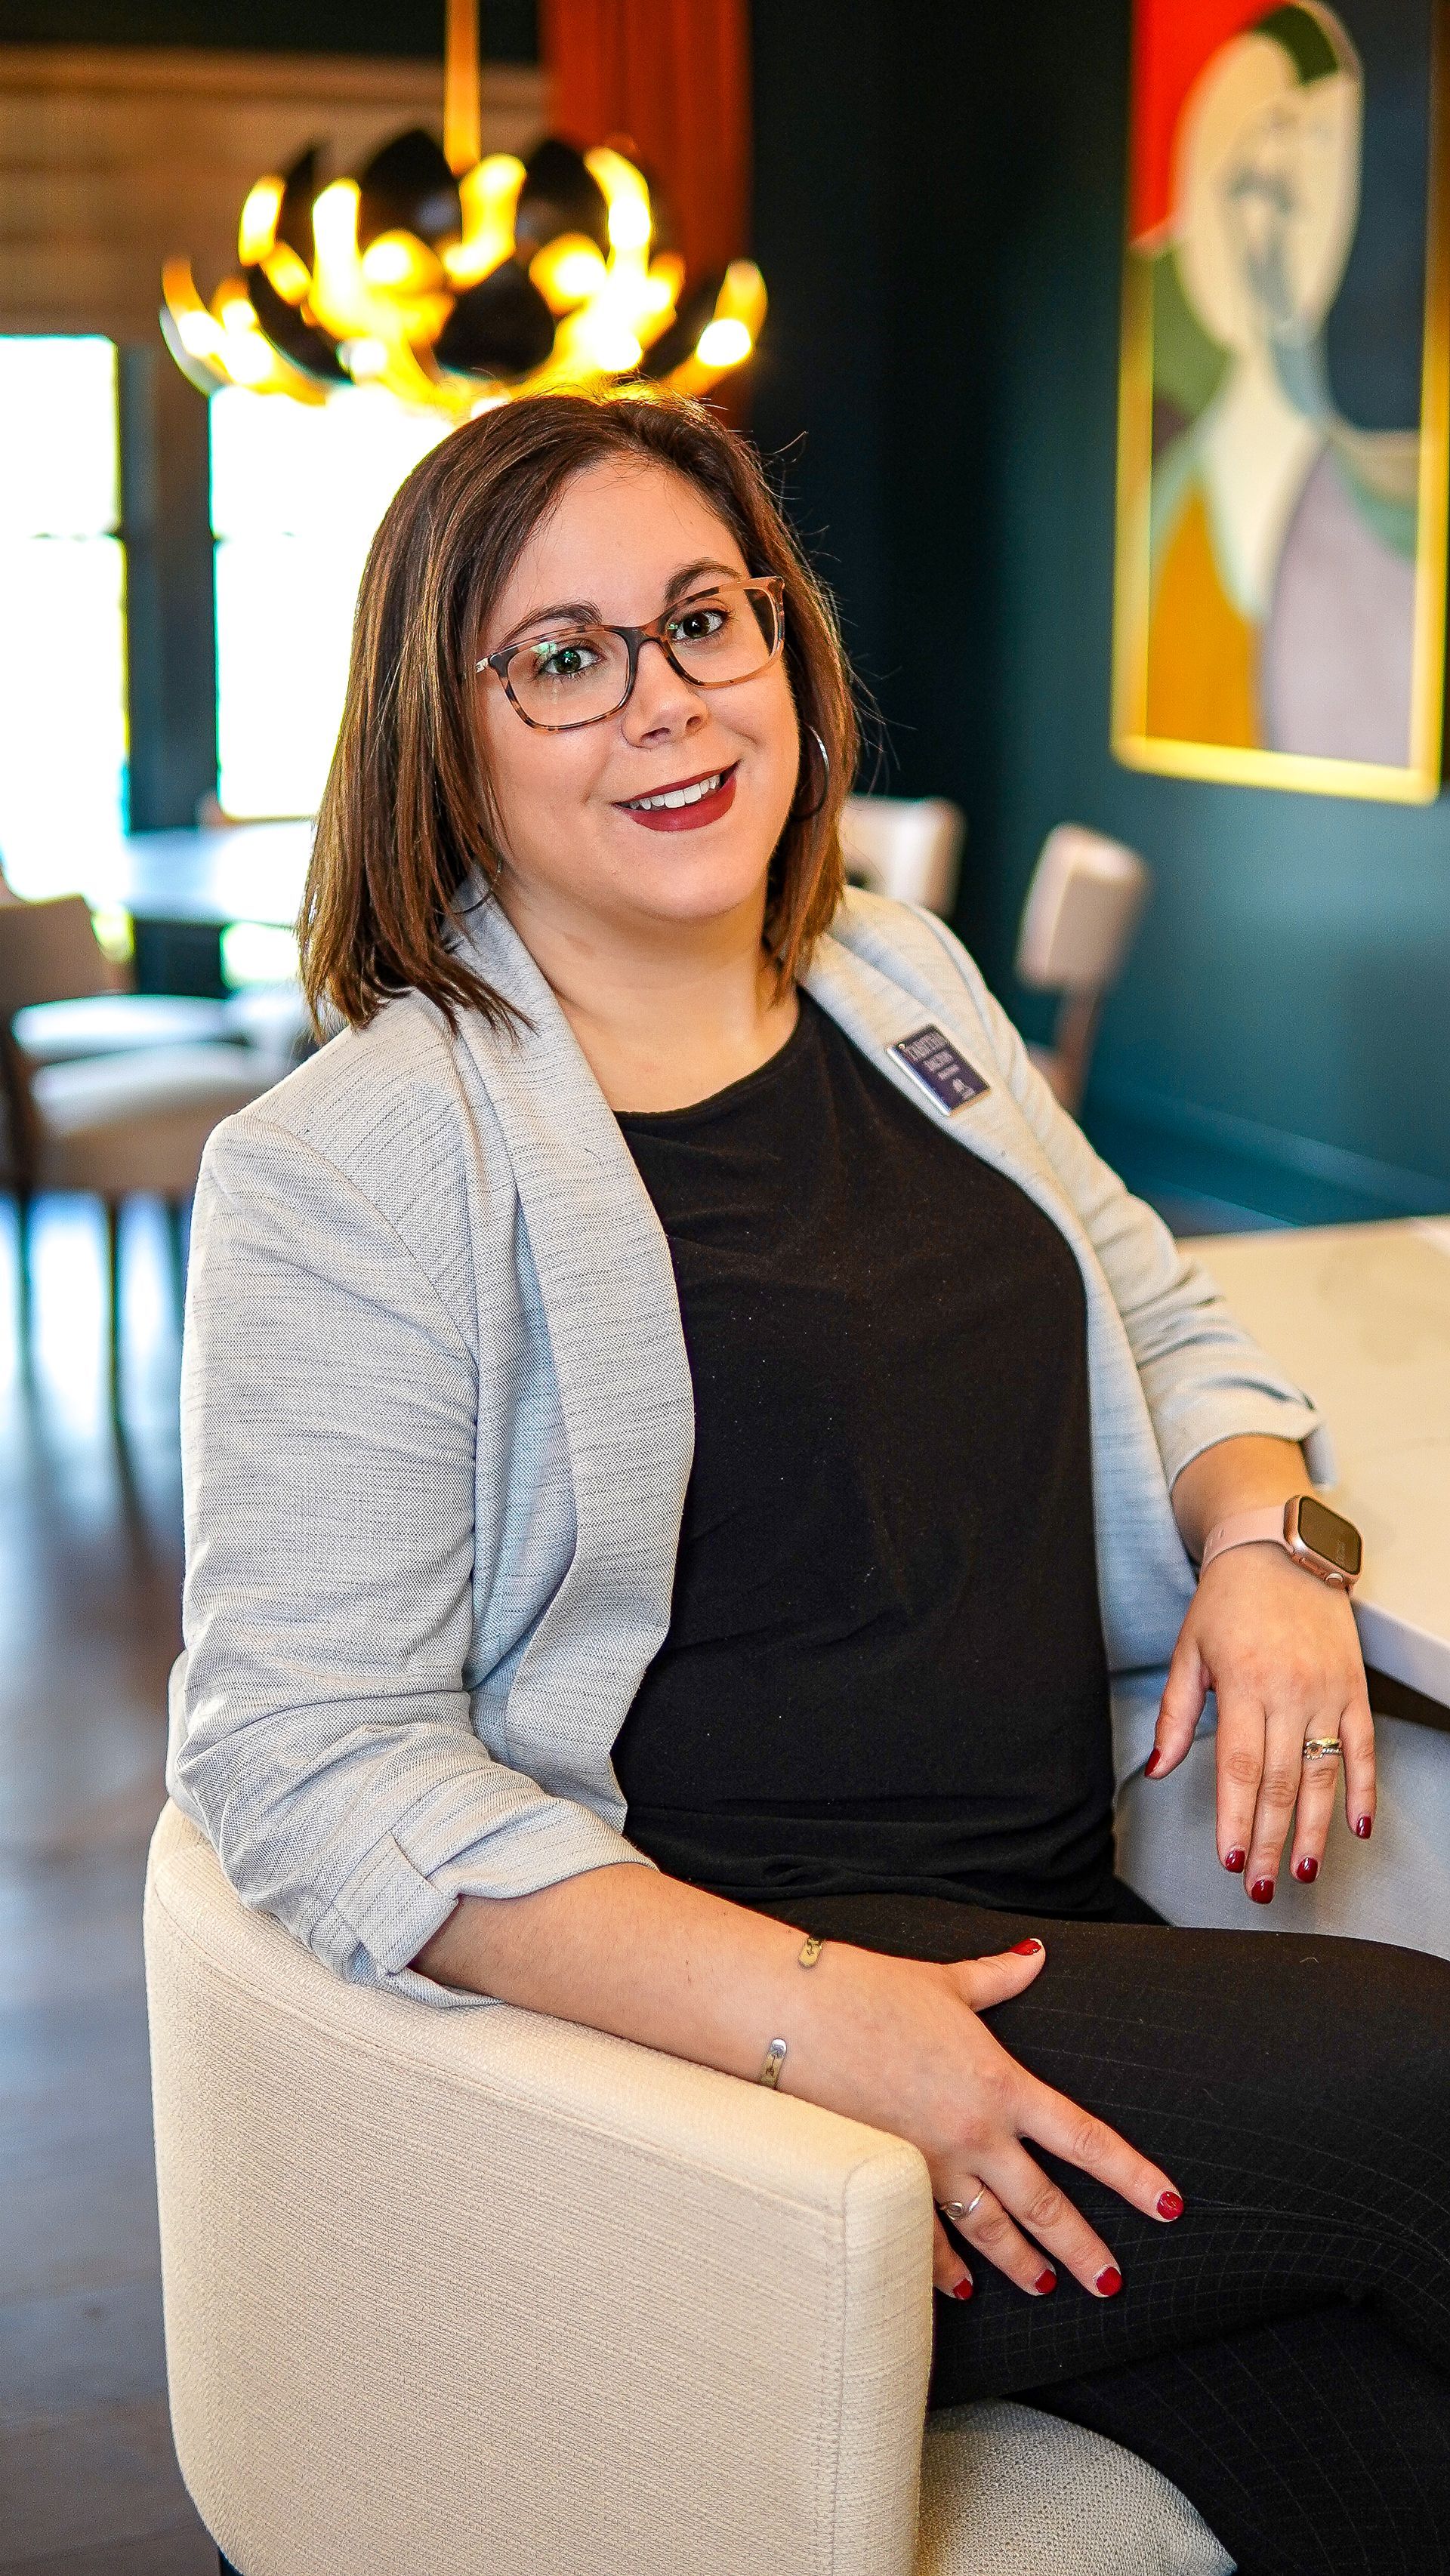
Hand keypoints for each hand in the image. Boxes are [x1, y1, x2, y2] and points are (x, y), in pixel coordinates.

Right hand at [785, 1936, 1183, 2301]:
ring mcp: (932, 2165)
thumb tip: (1034, 1956)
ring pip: (991, 2231)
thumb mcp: (946, 1983)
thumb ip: (998, 1978)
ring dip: (1022, 2265)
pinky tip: (960, 2288)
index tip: (1168, 2205)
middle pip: (1046, 2207)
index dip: (1133, 2177)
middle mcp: (976, 2136)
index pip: (1087, 2141)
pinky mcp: (889, 2177)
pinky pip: (924, 2238)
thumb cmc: (870, 1991)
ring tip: (1044, 2286)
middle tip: (1110, 2283)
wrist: (798, 2016)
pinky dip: (944, 2267)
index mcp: (1001, 2085)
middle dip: (1083, 2250)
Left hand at [1148, 1541, 1374, 1900]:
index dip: (1237, 1818)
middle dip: (1271, 1841)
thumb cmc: (1228, 1600)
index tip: (1232, 1859)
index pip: (1239, 1766)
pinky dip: (1363, 1789)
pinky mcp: (1354, 1687)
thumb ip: (1174, 1714)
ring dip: (1314, 1829)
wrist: (1282, 1549)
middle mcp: (1289, 1690)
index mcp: (1242, 1682)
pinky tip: (1357, 1827)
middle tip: (1263, 1887)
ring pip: (1323, 1773)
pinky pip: (1364, 1747)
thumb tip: (1157, 1769)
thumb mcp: (1188, 1650)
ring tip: (1303, 1870)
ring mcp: (1327, 1690)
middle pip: (1281, 1782)